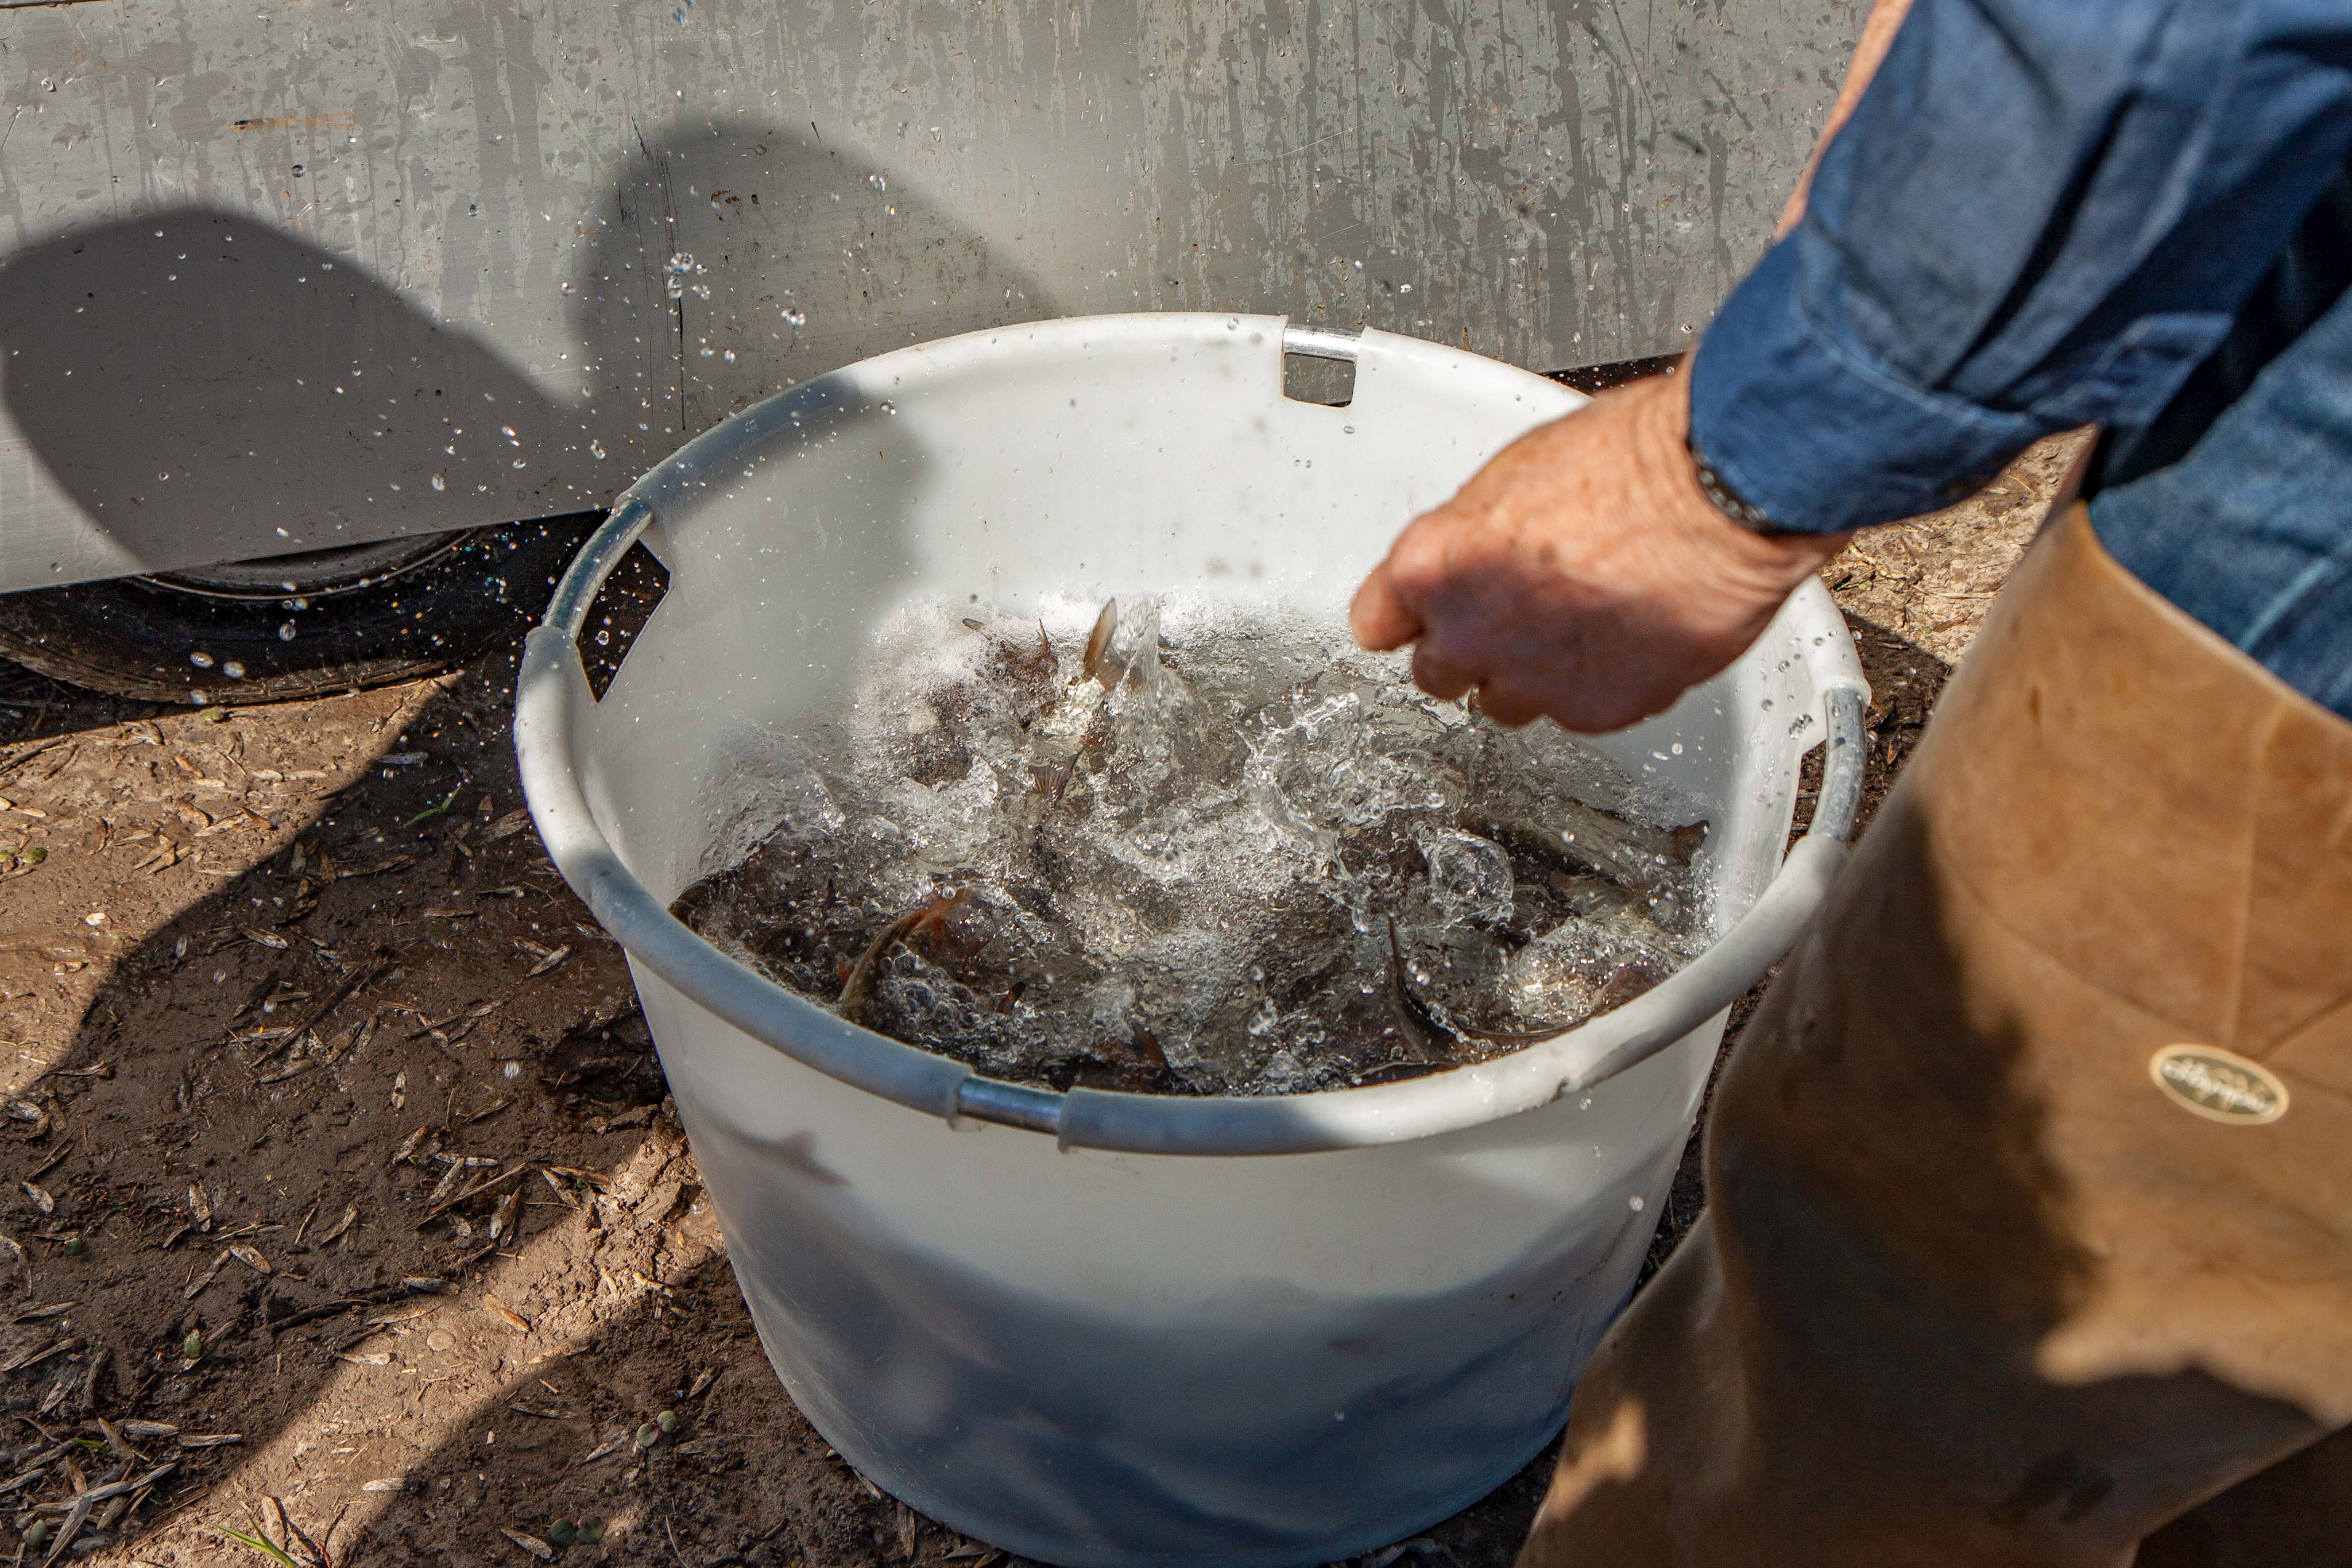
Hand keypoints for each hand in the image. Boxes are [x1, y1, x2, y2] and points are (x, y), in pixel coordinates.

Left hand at [1349, 371, 1847, 732]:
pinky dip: (1597, 683)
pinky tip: (1625, 636)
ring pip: (1506, 703)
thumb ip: (1474, 536)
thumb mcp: (1513, 474)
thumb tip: (1472, 558)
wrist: (1723, 490)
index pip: (1376, 623)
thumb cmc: (1633, 459)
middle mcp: (1472, 632)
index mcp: (1434, 566)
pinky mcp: (1597, 711)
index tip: (1419, 615)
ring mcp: (1533, 679)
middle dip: (1469, 647)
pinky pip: (1577, 712)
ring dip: (1530, 673)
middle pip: (1437, 673)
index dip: (1408, 613)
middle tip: (1514, 612)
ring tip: (1580, 621)